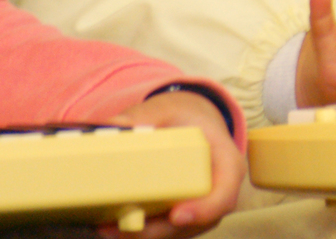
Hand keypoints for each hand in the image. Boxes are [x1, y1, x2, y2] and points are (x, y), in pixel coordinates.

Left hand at [102, 89, 242, 237]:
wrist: (191, 123)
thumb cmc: (185, 118)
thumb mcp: (168, 109)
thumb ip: (143, 115)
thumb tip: (114, 126)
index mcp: (225, 160)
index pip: (226, 189)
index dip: (206, 207)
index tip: (177, 215)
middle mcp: (219, 189)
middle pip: (198, 220)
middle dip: (159, 229)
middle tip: (125, 228)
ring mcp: (202, 205)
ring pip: (180, 230)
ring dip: (146, 233)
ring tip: (109, 228)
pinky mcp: (184, 214)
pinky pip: (168, 229)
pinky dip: (142, 231)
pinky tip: (113, 226)